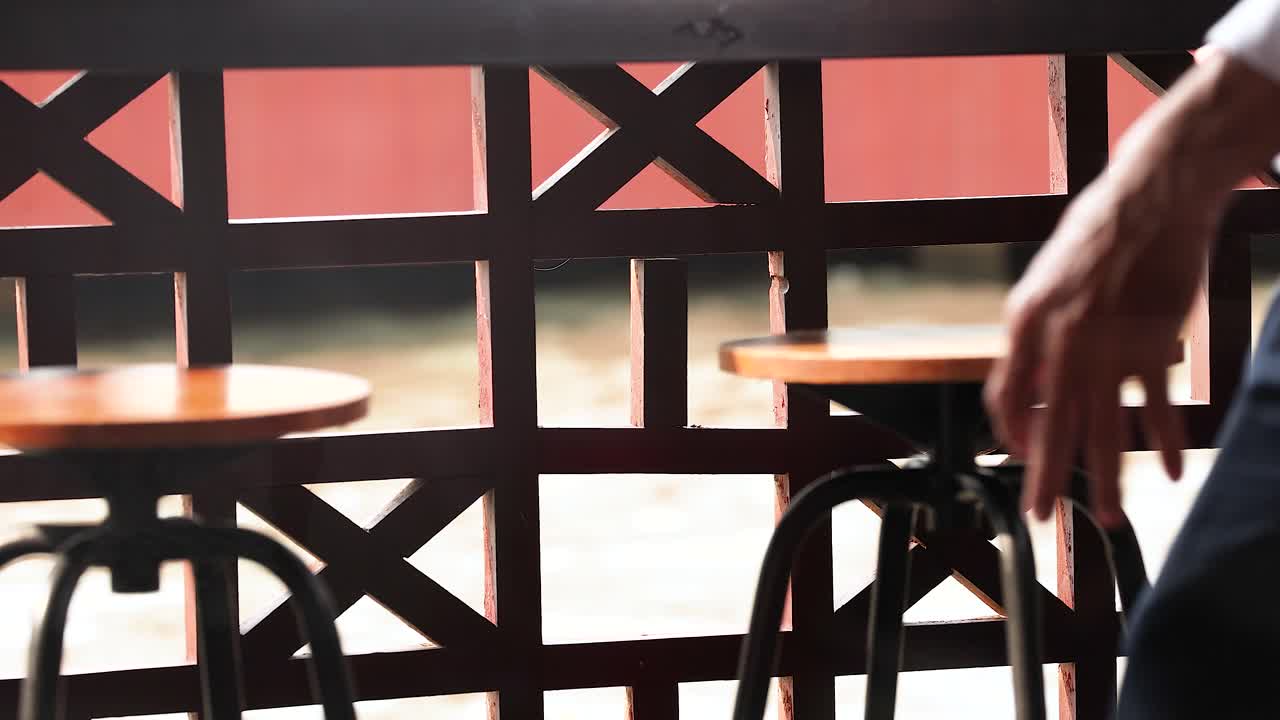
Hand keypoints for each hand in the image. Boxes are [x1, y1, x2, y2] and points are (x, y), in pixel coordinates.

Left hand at [985, 171, 1212, 526]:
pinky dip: (1165, 445)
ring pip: (1103, 431)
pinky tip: (1170, 472)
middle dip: (1043, 478)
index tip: (1021, 454)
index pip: (1005, 397)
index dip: (1012, 434)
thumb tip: (1036, 380)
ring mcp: (1108, 347)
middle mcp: (1059, 341)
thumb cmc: (1101, 232)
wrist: (1156, 195)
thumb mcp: (1048, 279)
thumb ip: (1038, 332)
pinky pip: (1157, 410)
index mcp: (1024, 321)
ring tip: (1105, 517)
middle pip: (1048, 426)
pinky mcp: (1154, 346)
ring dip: (1104, 480)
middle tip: (1040, 517)